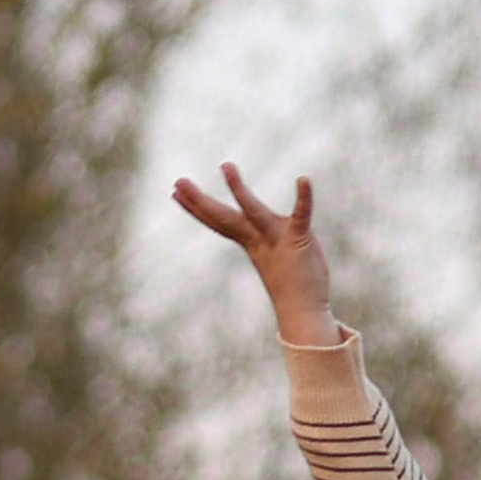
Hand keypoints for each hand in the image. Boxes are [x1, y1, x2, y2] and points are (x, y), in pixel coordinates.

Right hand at [172, 161, 337, 345]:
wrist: (305, 313)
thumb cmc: (293, 285)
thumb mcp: (272, 255)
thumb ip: (262, 238)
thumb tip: (253, 227)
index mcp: (251, 242)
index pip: (219, 222)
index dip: (197, 207)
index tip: (176, 193)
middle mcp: (259, 239)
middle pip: (224, 217)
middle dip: (200, 200)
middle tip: (177, 182)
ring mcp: (278, 239)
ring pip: (254, 211)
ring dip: (239, 189)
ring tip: (226, 166)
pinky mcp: (300, 239)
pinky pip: (301, 214)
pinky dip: (303, 197)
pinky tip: (303, 179)